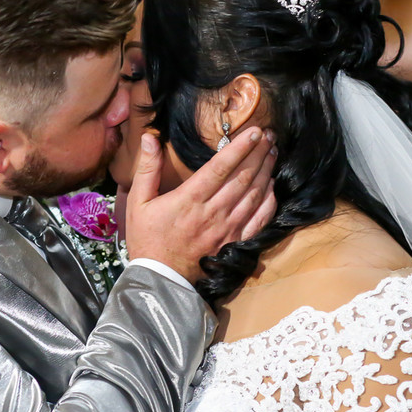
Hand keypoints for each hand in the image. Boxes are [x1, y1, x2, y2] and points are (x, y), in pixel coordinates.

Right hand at [124, 129, 276, 282]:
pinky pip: (259, 220)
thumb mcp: (138, 202)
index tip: (254, 132)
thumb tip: (149, 138)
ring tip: (272, 153)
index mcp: (189, 199)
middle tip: (269, 135)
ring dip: (265, 172)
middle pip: (242, 177)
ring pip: (253, 195)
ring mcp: (227, 229)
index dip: (240, 148)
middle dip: (258, 153)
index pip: (220, 167)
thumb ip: (147, 168)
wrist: (160, 279)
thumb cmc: (147, 238)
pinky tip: (272, 186)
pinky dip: (269, 201)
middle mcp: (212, 212)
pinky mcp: (235, 243)